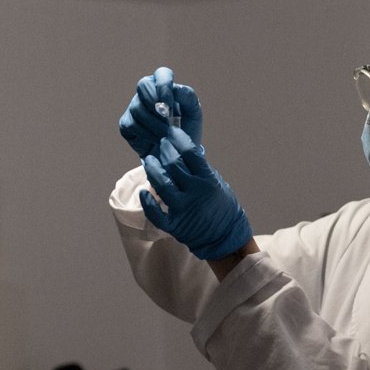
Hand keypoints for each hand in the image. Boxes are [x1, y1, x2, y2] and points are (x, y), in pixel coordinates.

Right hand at [119, 66, 203, 158]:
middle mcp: (146, 91)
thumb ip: (187, 96)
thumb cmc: (187, 128)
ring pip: (137, 108)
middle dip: (155, 103)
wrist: (177, 152)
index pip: (162, 74)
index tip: (170, 105)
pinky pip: (132, 124)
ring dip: (155, 124)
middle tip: (168, 120)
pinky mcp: (126, 123)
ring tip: (168, 135)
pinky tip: (158, 141)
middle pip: (143, 85)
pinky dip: (147, 134)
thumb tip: (175, 88)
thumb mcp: (193, 112)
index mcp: (164, 84)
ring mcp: (134, 106)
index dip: (164, 86)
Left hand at [139, 128, 252, 261]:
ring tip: (149, 161)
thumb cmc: (222, 208)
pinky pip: (155, 213)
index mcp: (207, 181)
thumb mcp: (217, 184)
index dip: (178, 139)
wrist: (225, 237)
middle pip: (173, 165)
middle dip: (164, 151)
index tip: (172, 132)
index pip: (190, 153)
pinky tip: (143, 192)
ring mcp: (183, 209)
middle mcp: (195, 193)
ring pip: (161, 185)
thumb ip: (200, 170)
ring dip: (153, 170)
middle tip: (160, 145)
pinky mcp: (174, 225)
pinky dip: (148, 202)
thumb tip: (185, 151)